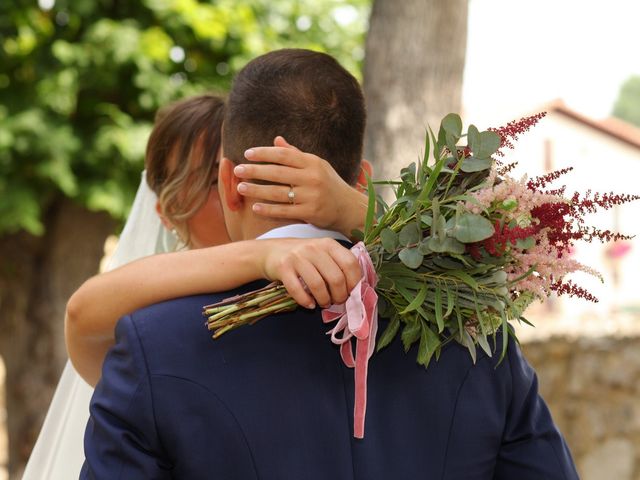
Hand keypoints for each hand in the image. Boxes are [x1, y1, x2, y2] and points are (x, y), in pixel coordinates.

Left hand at [234, 136, 368, 236]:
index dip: (265, 153)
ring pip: (278, 193)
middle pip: (278, 172)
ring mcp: (312, 196)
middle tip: (237, 169)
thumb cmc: (329, 184)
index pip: (284, 154)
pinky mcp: (311, 213)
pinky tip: (255, 207)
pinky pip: (285, 211)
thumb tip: (276, 139)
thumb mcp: (316, 165)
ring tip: (240, 187)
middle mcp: (312, 178)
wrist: (349, 208)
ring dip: (257, 190)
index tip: (247, 153)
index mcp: (312, 162)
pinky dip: (269, 209)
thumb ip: (295, 154)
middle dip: (255, 171)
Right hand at [261, 238, 361, 308]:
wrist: (271, 252)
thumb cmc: (302, 256)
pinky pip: (298, 290)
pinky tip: (309, 304)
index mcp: (328, 244)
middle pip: (336, 278)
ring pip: (318, 285)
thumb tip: (356, 288)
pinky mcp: (283, 268)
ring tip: (324, 303)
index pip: (350, 263)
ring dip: (324, 300)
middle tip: (337, 301)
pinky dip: (306, 301)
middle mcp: (314, 248)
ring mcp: (298, 257)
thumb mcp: (322, 253)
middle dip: (340, 295)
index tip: (352, 292)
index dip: (354, 281)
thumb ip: (337, 265)